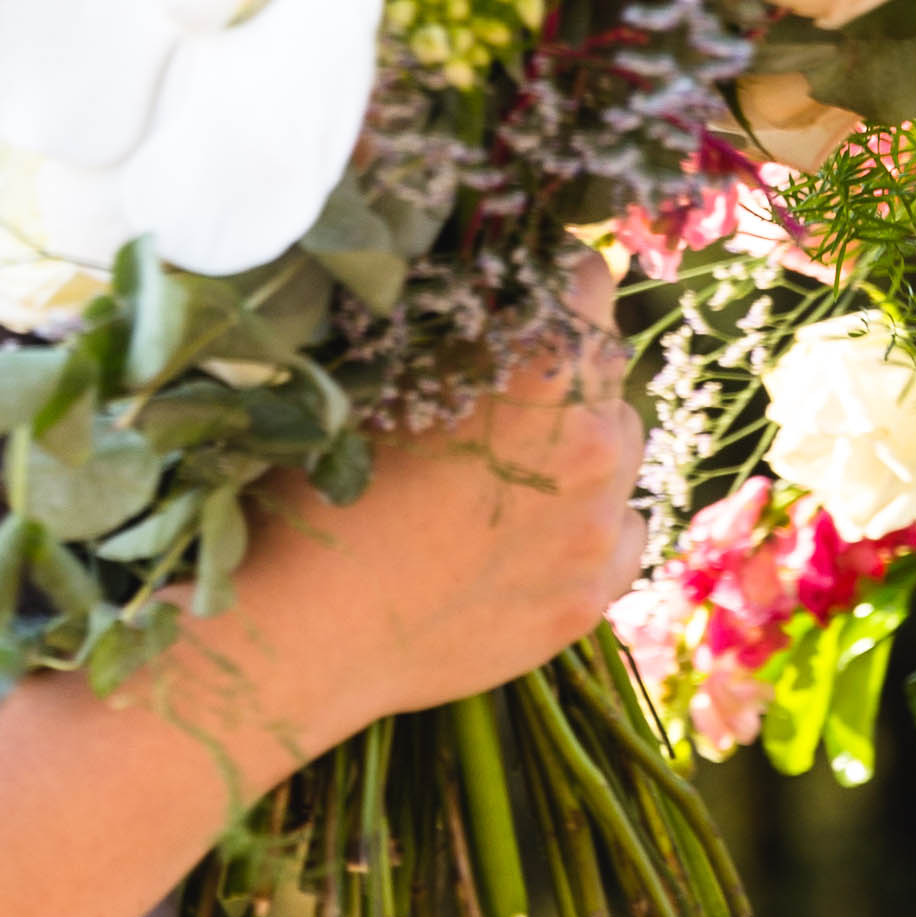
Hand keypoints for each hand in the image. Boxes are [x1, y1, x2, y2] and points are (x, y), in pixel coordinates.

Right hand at [220, 282, 647, 758]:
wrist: (293, 636)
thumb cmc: (303, 494)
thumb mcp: (365, 380)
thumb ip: (442, 329)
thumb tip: (478, 289)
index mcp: (538, 373)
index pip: (584, 280)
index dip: (542, 280)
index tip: (511, 296)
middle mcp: (591, 444)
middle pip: (605, 367)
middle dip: (556, 368)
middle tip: (486, 395)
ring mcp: (596, 528)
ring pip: (620, 449)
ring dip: (576, 444)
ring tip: (501, 471)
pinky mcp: (587, 598)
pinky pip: (622, 531)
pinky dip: (586, 520)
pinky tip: (521, 532)